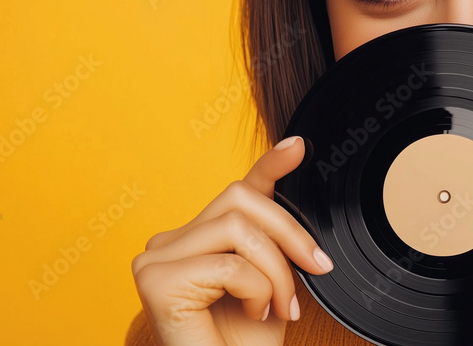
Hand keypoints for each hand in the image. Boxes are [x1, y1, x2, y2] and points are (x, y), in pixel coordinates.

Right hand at [131, 136, 333, 345]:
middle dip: (289, 232)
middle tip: (318, 268)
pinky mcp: (156, 282)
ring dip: (277, 270)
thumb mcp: (271, 278)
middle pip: (239, 200)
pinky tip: (255, 313)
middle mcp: (166, 244)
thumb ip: (272, 234)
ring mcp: (155, 261)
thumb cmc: (246, 342)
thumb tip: (294, 167)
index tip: (299, 147)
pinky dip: (258, 290)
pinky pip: (230, 264)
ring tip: (281, 306)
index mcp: (194, 240)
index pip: (235, 193)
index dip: (269, 165)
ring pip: (238, 229)